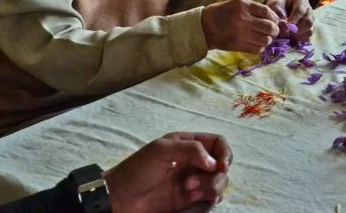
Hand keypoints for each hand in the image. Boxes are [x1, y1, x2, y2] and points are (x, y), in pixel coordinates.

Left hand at [106, 132, 232, 212]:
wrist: (120, 198)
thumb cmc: (137, 170)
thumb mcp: (161, 150)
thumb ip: (191, 150)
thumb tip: (214, 163)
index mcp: (187, 143)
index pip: (218, 143)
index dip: (225, 153)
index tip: (221, 166)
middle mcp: (193, 161)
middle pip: (221, 165)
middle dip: (214, 176)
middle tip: (192, 184)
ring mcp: (193, 180)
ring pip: (219, 183)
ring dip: (210, 189)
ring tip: (189, 194)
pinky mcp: (189, 199)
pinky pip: (210, 198)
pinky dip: (210, 200)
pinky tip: (199, 201)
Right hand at [202, 0, 278, 53]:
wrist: (204, 27)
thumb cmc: (222, 13)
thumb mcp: (237, 4)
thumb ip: (254, 9)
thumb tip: (273, 17)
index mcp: (243, 6)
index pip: (267, 12)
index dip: (275, 18)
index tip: (275, 21)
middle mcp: (243, 19)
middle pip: (269, 27)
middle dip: (275, 30)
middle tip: (273, 31)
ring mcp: (241, 34)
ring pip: (265, 40)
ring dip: (268, 40)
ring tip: (265, 38)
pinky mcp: (238, 45)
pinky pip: (257, 49)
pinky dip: (261, 47)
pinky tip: (257, 44)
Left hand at [265, 0, 313, 40]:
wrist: (279, 10)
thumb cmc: (277, 6)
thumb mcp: (275, 6)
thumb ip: (278, 15)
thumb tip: (284, 29)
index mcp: (302, 0)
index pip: (300, 10)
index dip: (293, 19)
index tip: (285, 25)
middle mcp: (309, 11)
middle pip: (308, 22)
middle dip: (296, 29)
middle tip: (286, 31)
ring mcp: (311, 21)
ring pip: (309, 31)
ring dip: (297, 35)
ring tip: (287, 34)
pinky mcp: (309, 30)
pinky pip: (307, 38)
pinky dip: (299, 40)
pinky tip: (291, 37)